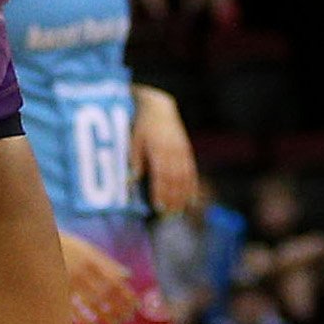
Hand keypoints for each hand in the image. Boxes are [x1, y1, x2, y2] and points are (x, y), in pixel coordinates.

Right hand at [58, 229, 140, 323]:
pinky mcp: (56, 291)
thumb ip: (108, 264)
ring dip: (106, 316)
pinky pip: (73, 310)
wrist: (34, 243)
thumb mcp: (88, 250)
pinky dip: (86, 321)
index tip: (136, 306)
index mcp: (92, 260)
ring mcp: (69, 282)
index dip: (127, 294)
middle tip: (127, 319)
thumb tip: (128, 276)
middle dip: (119, 308)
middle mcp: (82, 271)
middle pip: (106, 293)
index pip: (115, 280)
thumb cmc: (66, 247)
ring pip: (92, 303)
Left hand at [133, 88, 201, 213]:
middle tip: (170, 215)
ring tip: (180, 211)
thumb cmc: (143, 125)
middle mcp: (173, 152)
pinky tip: (191, 199)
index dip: (160, 192)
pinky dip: (192, 186)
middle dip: (173, 199)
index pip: (161, 175)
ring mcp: (182, 152)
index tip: (158, 207)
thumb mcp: (134, 140)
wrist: (160, 107)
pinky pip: (192, 171)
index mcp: (158, 149)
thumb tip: (131, 180)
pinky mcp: (187, 151)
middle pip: (175, 180)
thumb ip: (135, 160)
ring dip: (182, 196)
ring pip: (185, 177)